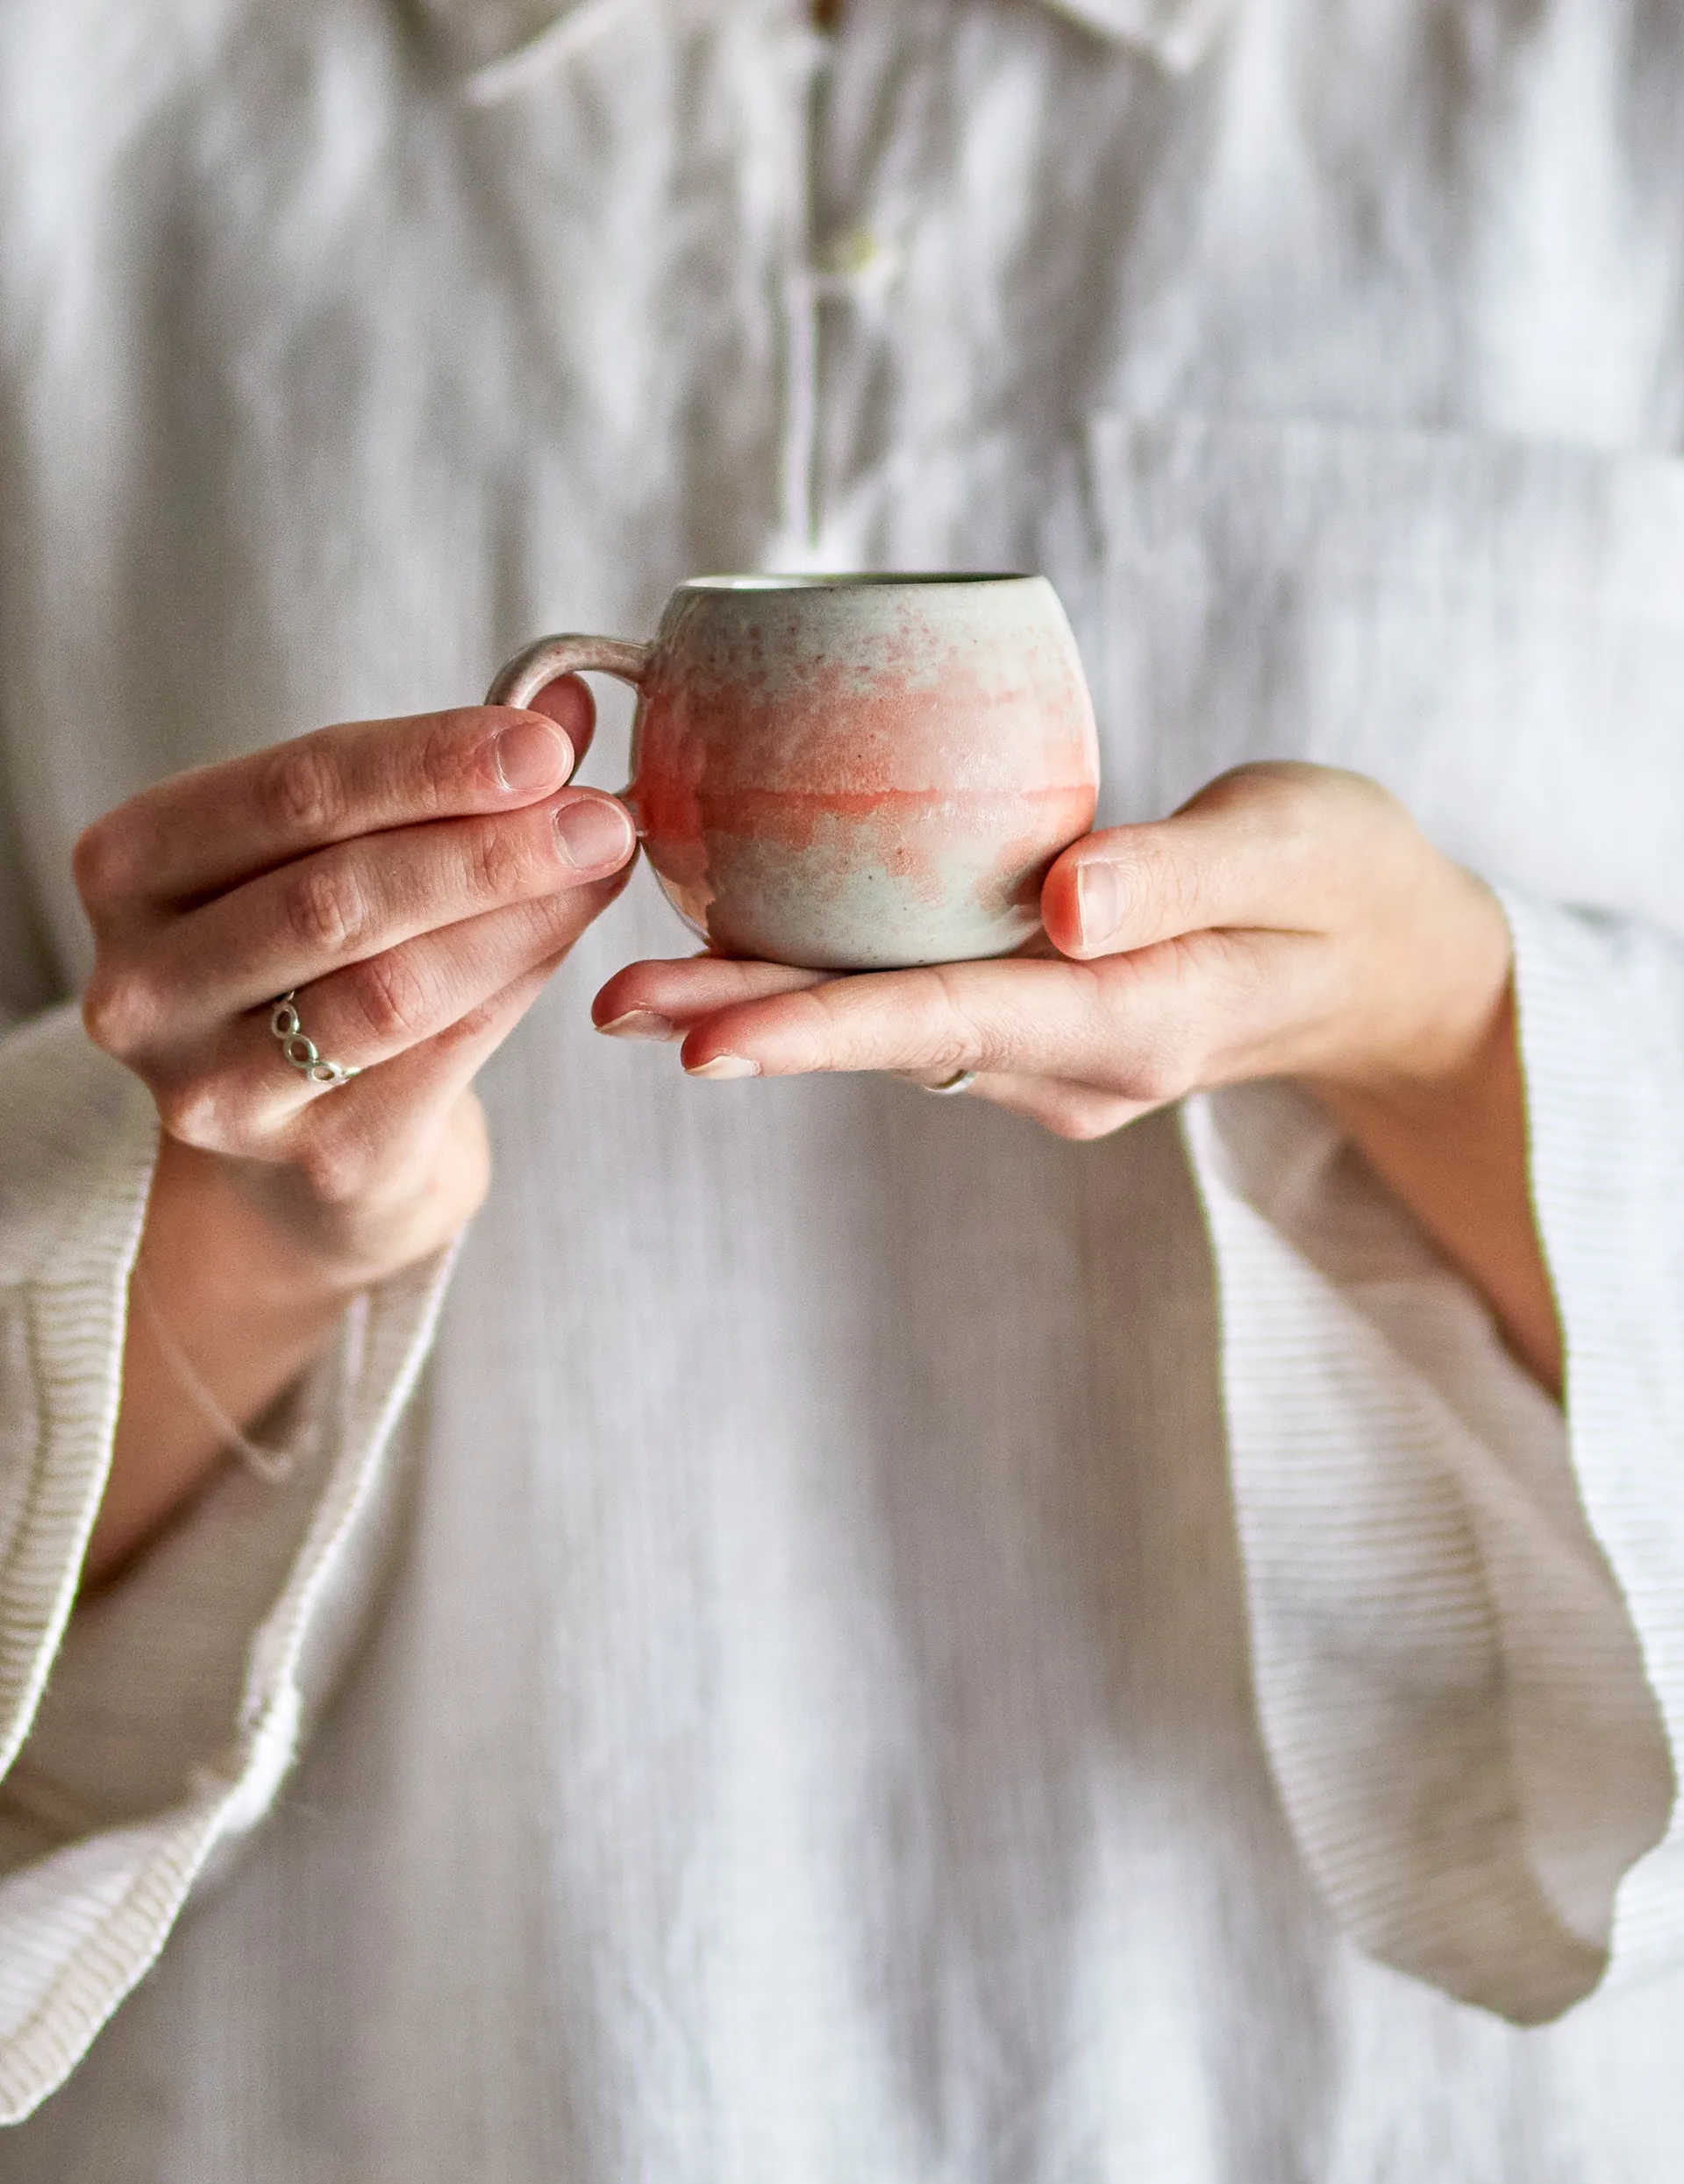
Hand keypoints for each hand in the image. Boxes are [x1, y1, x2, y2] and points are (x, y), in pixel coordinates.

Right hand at [75, 684, 635, 1581]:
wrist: (309, 1150)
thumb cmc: (317, 962)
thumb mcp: (344, 850)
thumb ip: (440, 778)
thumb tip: (569, 700)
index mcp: (127, 868)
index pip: (287, 794)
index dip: (426, 764)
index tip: (545, 745)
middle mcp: (143, 986)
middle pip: (335, 896)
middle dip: (485, 846)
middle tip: (599, 814)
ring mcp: (217, 1089)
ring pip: (389, 988)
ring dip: (514, 917)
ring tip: (602, 866)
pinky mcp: (316, 1160)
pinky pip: (442, 1056)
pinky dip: (517, 983)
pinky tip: (567, 936)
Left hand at [593, 763, 1559, 1389]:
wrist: (1383, 961)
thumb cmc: (1344, 878)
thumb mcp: (1293, 843)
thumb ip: (1182, 871)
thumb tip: (1064, 899)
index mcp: (1136, 1023)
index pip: (951, 1020)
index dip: (818, 1027)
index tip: (697, 1039)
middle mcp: (1079, 1065)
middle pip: (890, 1041)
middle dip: (747, 1026)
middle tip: (607, 1007)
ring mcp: (1057, 1065)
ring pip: (892, 1035)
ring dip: (771, 1010)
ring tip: (637, 980)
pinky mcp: (1043, 1036)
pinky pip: (921, 1010)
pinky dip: (835, 983)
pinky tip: (753, 947)